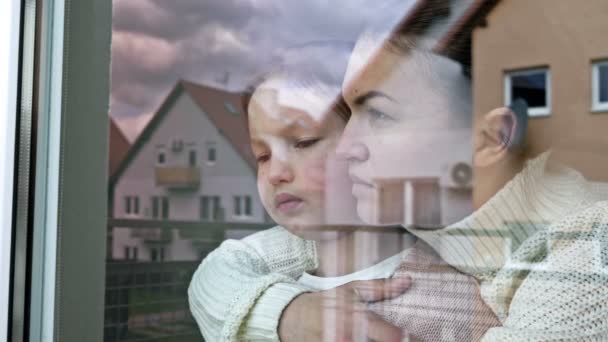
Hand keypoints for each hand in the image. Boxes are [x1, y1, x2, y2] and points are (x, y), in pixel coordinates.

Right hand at [278, 277, 411, 340]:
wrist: (290, 317)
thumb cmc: (325, 302)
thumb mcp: (350, 289)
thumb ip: (380, 288)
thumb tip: (408, 281)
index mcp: (360, 319)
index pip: (394, 337)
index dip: (414, 341)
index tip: (428, 340)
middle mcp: (350, 338)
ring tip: (392, 341)